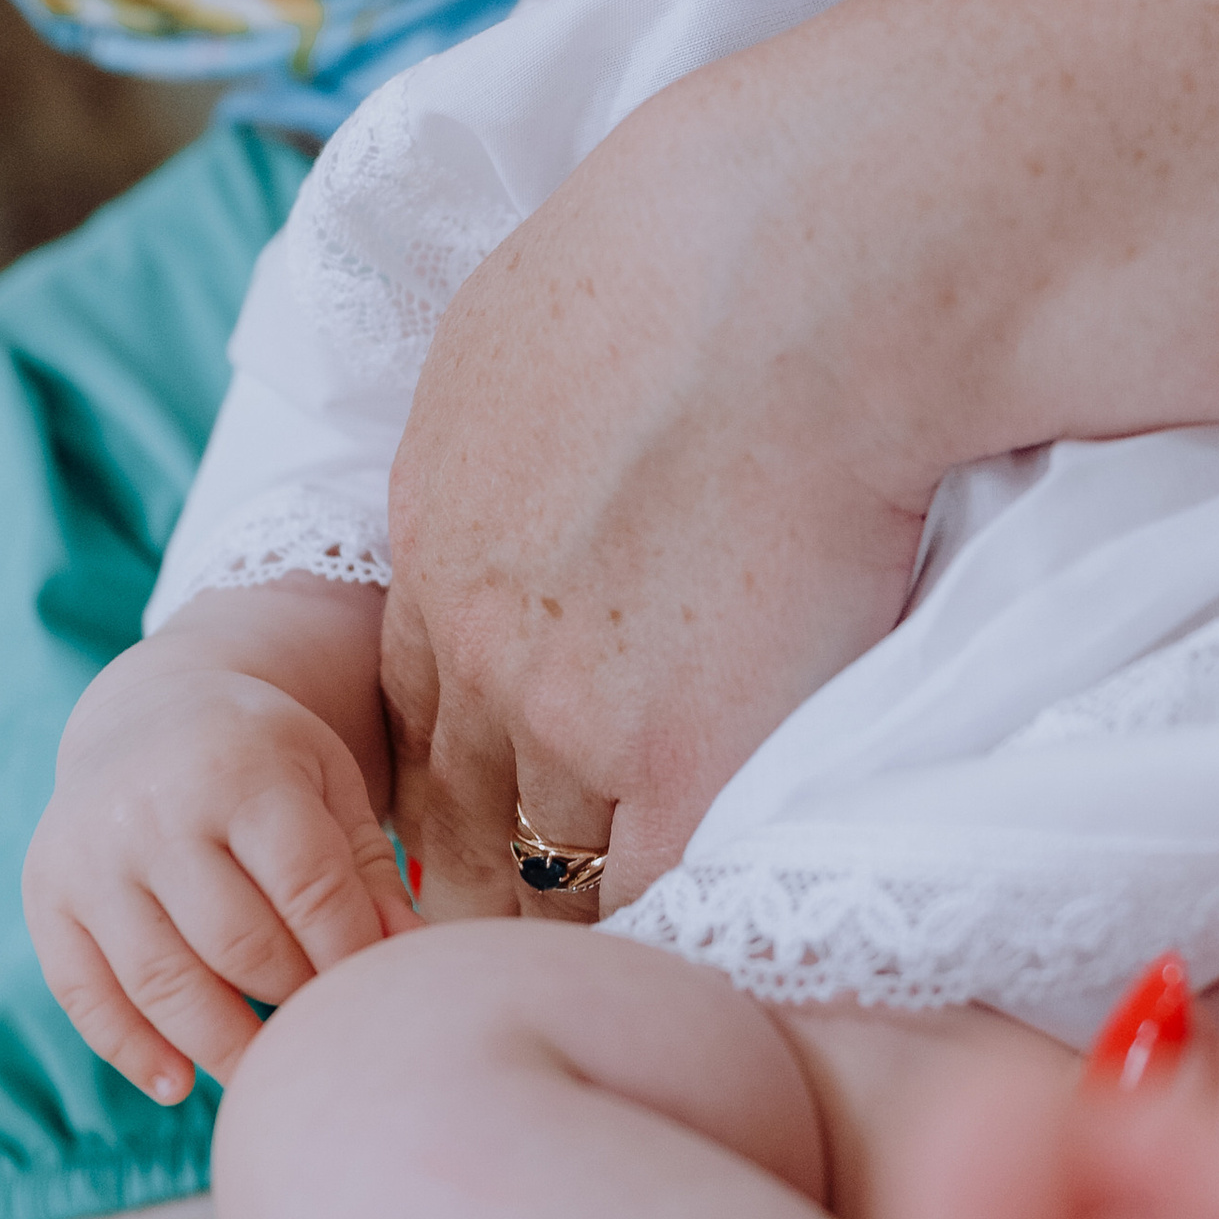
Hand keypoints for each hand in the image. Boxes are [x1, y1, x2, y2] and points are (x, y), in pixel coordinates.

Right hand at [24, 635, 416, 1096]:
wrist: (145, 712)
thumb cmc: (262, 760)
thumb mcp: (327, 783)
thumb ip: (368, 871)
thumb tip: (414, 962)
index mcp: (239, 767)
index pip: (308, 890)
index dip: (352, 957)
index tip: (379, 998)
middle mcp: (153, 808)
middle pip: (238, 946)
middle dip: (295, 1002)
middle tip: (330, 1035)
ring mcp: (90, 854)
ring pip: (163, 983)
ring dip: (223, 1046)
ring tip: (269, 1073)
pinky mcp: (44, 893)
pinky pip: (85, 994)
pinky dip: (131, 1051)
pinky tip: (179, 1084)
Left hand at [381, 64, 932, 908]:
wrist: (800, 267)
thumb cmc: (705, 246)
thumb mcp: (535, 317)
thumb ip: (517, 412)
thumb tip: (548, 415)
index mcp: (436, 532)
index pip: (419, 712)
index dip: (467, 776)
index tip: (507, 823)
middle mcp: (477, 639)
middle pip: (458, 816)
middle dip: (494, 880)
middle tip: (549, 934)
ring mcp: (569, 715)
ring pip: (551, 871)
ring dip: (591, 909)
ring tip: (641, 972)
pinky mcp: (682, 766)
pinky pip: (655, 899)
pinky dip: (681, 928)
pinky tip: (724, 941)